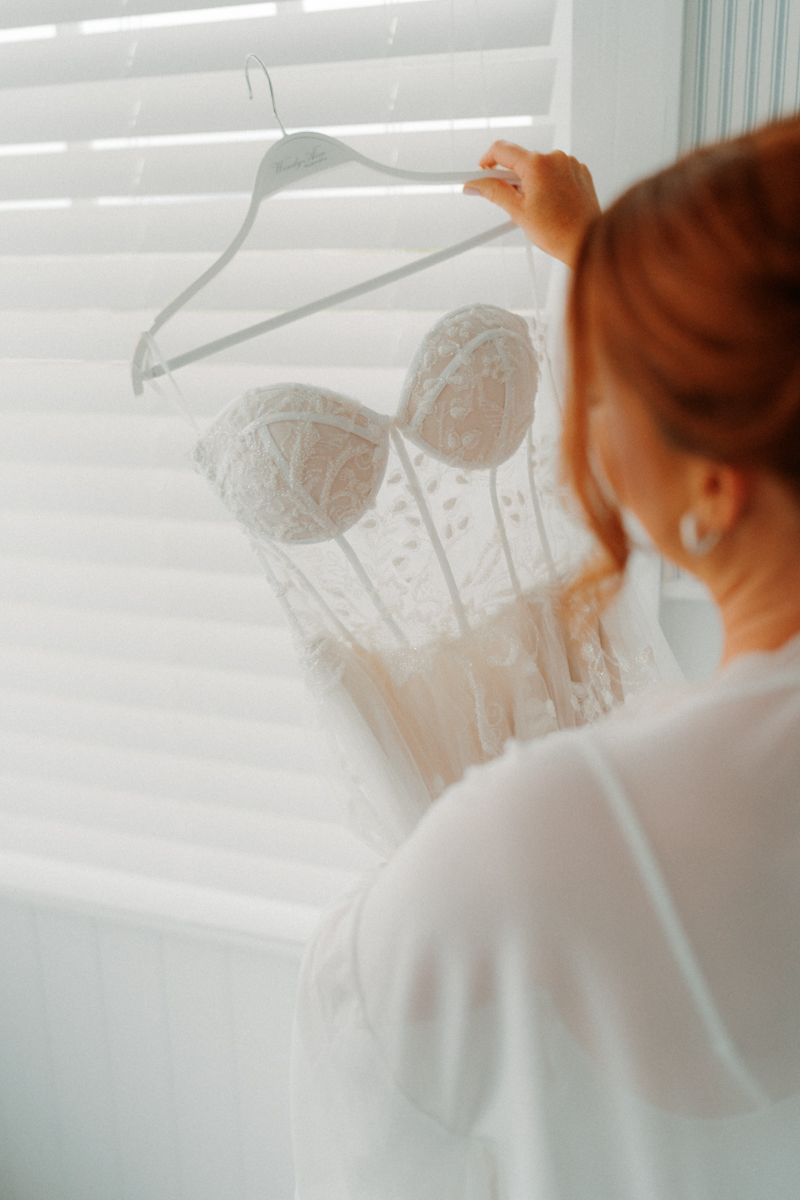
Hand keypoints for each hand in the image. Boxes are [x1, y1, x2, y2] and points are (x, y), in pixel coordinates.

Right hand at [464, 141, 600, 267]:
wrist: (587, 242)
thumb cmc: (558, 232)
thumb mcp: (518, 212)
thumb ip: (494, 192)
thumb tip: (475, 184)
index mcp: (537, 164)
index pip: (501, 149)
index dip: (486, 161)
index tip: (481, 172)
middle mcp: (554, 158)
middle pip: (521, 159)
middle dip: (511, 178)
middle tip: (511, 201)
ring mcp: (569, 163)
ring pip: (539, 166)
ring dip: (531, 182)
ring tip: (537, 207)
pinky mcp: (579, 172)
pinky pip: (556, 171)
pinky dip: (549, 183)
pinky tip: (551, 203)